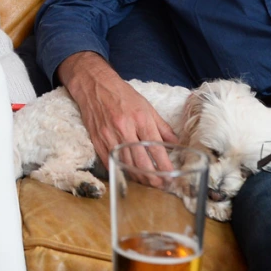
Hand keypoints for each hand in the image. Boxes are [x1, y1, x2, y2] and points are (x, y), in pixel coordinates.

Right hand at [59, 52, 177, 172]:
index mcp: (140, 118)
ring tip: (146, 182)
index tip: (171, 175)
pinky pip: (109, 161)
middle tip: (160, 185)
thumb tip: (175, 143)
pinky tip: (127, 175)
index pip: (155, 147)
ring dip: (137, 176)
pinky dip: (119, 170)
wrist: (95, 85)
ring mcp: (109, 134)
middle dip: (152, 177)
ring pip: (125, 163)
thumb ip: (161, 126)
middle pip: (140, 160)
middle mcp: (124, 128)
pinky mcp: (96, 139)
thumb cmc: (122, 95)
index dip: (164, 165)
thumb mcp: (146, 106)